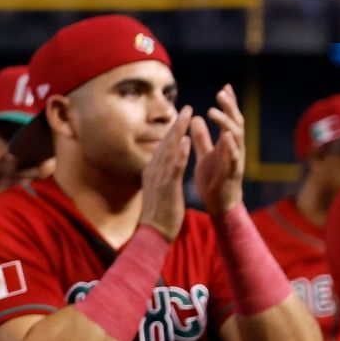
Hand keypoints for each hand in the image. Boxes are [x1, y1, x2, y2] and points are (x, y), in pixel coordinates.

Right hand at [139, 106, 194, 240]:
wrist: (153, 233)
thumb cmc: (158, 214)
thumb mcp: (157, 191)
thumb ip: (160, 177)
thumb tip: (162, 168)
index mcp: (152, 172)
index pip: (162, 147)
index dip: (172, 131)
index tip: (180, 118)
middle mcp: (153, 171)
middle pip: (165, 143)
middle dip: (176, 125)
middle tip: (186, 108)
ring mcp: (159, 178)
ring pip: (169, 150)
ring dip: (178, 131)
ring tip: (187, 116)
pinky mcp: (167, 186)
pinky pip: (174, 166)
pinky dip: (180, 152)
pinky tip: (186, 140)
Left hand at [190, 84, 245, 214]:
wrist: (218, 203)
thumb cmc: (213, 178)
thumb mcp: (205, 154)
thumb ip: (202, 138)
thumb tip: (195, 118)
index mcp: (226, 143)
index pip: (229, 119)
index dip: (228, 104)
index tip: (225, 87)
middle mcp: (234, 148)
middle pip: (236, 123)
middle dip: (230, 107)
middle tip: (221, 93)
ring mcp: (235, 160)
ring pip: (236, 137)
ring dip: (226, 123)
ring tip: (215, 111)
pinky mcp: (233, 173)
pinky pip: (234, 158)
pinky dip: (231, 147)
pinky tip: (227, 137)